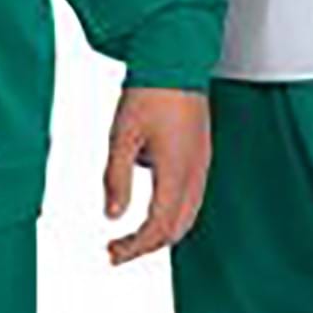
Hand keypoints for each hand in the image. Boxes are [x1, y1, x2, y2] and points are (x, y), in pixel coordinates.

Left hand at [102, 87, 210, 264]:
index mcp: (177, 171)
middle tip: (116, 251)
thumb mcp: (121, 136)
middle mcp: (196, 173)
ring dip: (160, 233)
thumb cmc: (149, 93)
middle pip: (176, 230)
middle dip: (146, 246)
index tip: (110, 252)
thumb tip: (112, 216)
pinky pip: (192, 199)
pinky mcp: (201, 157)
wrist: (176, 60)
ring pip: (187, 217)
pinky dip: (172, 216)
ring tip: (130, 237)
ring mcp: (202, 165)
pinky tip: (151, 209)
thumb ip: (117, 178)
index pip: (158, 227)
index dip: (134, 247)